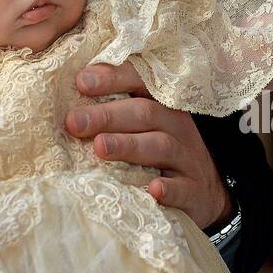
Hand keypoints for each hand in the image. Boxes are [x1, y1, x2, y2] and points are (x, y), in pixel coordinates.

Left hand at [66, 62, 232, 229]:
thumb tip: (67, 100)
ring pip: (161, 146)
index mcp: (161, 103)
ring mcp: (188, 158)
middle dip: (107, 116)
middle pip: (145, 113)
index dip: (112, 78)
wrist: (205, 194)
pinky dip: (169, 189)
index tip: (80, 82)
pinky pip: (184, 189)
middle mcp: (176, 126)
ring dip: (129, 145)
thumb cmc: (160, 153)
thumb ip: (113, 111)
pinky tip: (153, 190)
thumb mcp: (144, 126)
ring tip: (100, 147)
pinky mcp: (195, 191)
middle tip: (74, 122)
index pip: (140, 81)